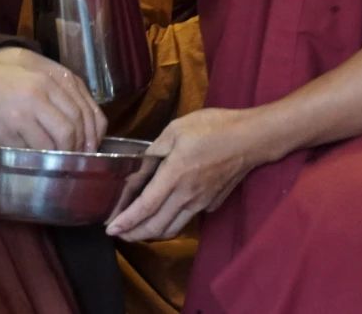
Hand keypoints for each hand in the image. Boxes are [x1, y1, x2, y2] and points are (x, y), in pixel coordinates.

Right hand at [0, 47, 106, 151]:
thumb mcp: (31, 79)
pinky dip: (38, 159)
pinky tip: (38, 160)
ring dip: (59, 157)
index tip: (90, 146)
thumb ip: (55, 95)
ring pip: (53, 144)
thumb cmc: (0, 83)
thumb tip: (81, 125)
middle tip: (76, 158)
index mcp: (47, 82)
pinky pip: (31, 152)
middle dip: (77, 149)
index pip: (81, 112)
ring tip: (59, 161)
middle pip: (71, 130)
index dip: (89, 134)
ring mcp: (22, 116)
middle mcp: (37, 97)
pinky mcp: (6, 133)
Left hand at [105, 107, 273, 241]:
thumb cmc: (214, 128)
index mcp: (174, 175)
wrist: (250, 139)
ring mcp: (201, 202)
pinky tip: (166, 215)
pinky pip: (188, 218)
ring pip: (172, 228)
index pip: (145, 207)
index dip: (126, 221)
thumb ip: (156, 148)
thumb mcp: (177, 128)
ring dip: (152, 233)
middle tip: (120, 233)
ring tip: (138, 230)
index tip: (111, 229)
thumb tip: (141, 163)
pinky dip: (171, 223)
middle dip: (134, 234)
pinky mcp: (212, 202)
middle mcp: (186, 195)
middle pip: (156, 226)